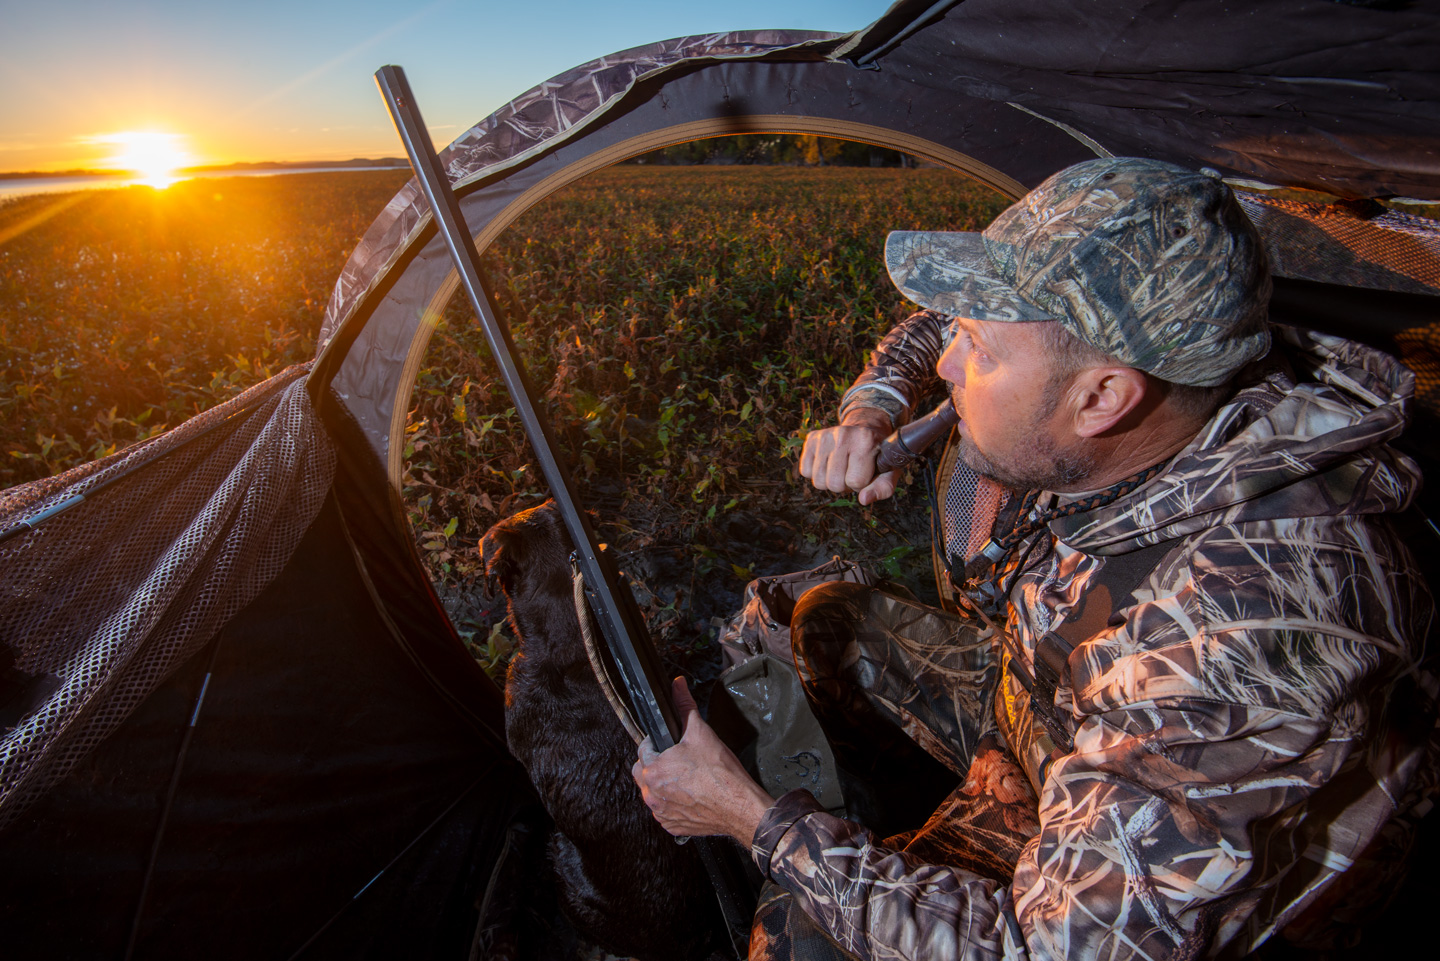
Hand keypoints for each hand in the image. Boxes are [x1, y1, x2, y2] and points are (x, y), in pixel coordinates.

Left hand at [632, 678, 773, 844]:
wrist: (739, 805)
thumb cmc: (721, 773)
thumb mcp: (701, 732)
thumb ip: (684, 705)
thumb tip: (677, 685)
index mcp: (653, 770)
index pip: (643, 749)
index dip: (658, 744)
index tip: (671, 746)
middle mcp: (652, 794)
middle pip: (644, 772)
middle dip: (657, 764)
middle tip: (678, 761)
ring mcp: (661, 813)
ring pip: (653, 792)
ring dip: (663, 784)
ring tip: (686, 778)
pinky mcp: (671, 826)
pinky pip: (664, 811)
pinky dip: (673, 803)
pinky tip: (690, 795)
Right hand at [799, 407, 897, 504]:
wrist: (866, 428)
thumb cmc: (877, 455)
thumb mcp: (889, 470)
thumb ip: (883, 488)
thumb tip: (864, 499)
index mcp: (866, 441)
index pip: (856, 481)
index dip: (861, 483)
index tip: (865, 472)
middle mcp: (843, 434)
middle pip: (834, 484)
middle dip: (844, 484)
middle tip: (852, 472)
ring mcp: (824, 435)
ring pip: (818, 481)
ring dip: (830, 480)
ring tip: (841, 468)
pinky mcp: (811, 438)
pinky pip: (805, 472)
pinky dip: (816, 473)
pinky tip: (829, 463)